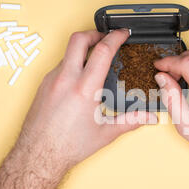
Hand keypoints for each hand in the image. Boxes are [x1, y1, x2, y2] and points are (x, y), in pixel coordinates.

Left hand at [14, 29, 156, 180]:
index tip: (123, 33)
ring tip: (95, 61)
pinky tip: (80, 79)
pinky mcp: (43, 86)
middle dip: (95, 33)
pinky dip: (73, 64)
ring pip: (68, 53)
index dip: (115, 37)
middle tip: (106, 38)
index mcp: (84, 89)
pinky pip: (60, 66)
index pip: (102, 51)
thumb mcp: (105, 134)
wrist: (38, 156)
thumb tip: (150, 118)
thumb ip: (131, 121)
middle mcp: (65, 80)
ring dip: (83, 50)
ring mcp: (51, 81)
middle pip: (79, 39)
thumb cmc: (67, 146)